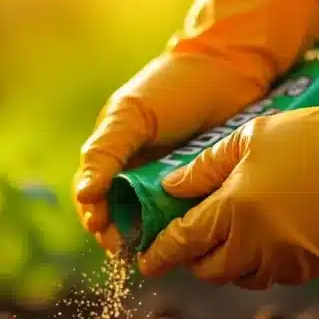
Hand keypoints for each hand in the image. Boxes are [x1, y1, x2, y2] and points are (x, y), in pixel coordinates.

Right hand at [73, 0, 318, 251]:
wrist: (233, 68)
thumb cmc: (176, 85)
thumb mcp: (133, 114)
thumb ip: (107, 151)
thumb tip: (85, 195)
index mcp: (115, 149)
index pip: (92, 193)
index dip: (94, 215)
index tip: (103, 232)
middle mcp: (138, 168)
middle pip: (119, 212)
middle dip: (119, 233)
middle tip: (128, 248)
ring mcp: (168, 178)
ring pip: (150, 218)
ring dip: (147, 235)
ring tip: (152, 249)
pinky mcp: (198, 184)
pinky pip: (182, 213)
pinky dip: (177, 226)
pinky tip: (181, 237)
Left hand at [139, 13, 318, 288]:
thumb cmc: (315, 136)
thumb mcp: (252, 137)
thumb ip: (204, 168)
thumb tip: (169, 189)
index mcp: (234, 210)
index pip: (183, 243)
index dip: (159, 253)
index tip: (144, 259)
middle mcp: (257, 245)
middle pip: (208, 269)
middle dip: (192, 259)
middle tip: (186, 241)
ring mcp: (288, 261)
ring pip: (240, 277)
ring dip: (226, 263)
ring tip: (225, 236)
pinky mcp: (314, 268)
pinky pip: (273, 276)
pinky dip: (259, 264)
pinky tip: (262, 238)